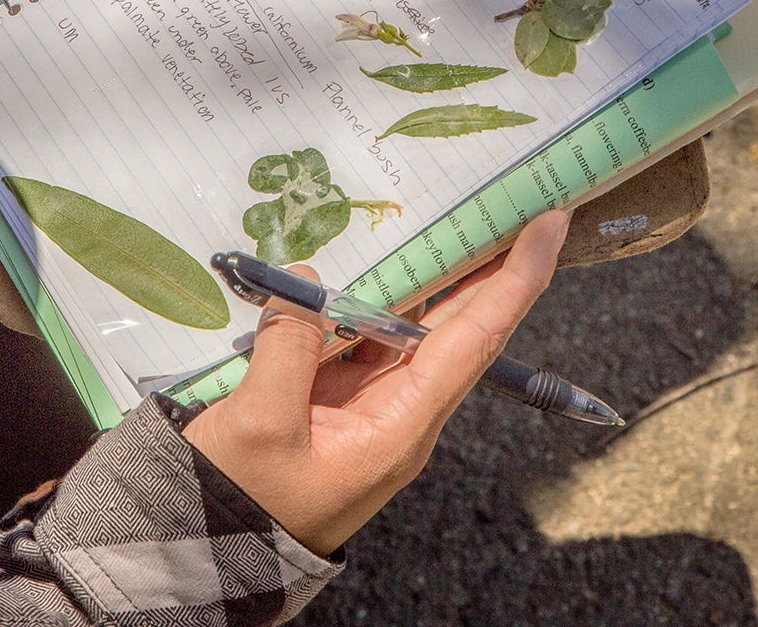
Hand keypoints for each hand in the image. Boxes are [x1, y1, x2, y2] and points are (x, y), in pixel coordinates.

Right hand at [181, 208, 568, 554]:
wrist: (209, 558)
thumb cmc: (242, 505)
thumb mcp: (261, 424)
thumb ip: (288, 345)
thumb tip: (307, 278)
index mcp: (402, 427)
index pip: (477, 338)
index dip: (516, 279)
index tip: (549, 225)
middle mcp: (402, 414)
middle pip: (459, 326)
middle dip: (488, 262)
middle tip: (511, 198)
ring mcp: (371, 407)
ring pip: (411, 327)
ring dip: (428, 273)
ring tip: (453, 212)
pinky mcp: (336, 403)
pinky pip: (364, 339)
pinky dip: (367, 298)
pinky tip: (369, 261)